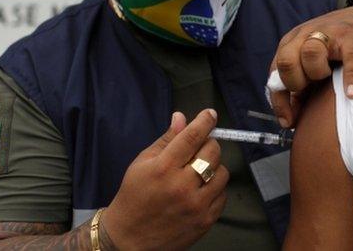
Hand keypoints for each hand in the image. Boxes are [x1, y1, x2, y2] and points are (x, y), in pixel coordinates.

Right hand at [101, 110, 229, 249]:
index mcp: (163, 168)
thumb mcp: (142, 163)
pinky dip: (215, 188)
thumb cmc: (134, 195)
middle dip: (208, 145)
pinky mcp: (206, 220)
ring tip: (198, 173)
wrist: (129, 238)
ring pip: (222, 172)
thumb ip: (166, 140)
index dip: (204, 121)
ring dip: (213, 168)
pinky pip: (223, 194)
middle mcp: (182, 186)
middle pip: (212, 152)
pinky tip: (200, 190)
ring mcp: (196, 205)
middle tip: (199, 149)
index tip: (210, 114)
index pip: (192, 137)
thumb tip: (182, 117)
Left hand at [269, 6, 352, 126]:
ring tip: (329, 78)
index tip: (288, 121)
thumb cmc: (335, 47)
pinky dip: (350, 79)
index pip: (275, 73)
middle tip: (311, 88)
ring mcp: (329, 35)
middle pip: (286, 61)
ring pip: (311, 54)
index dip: (279, 100)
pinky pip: (349, 60)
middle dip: (296, 82)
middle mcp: (305, 36)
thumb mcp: (312, 62)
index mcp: (291, 43)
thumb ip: (300, 87)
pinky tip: (351, 93)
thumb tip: (290, 119)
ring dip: (318, 74)